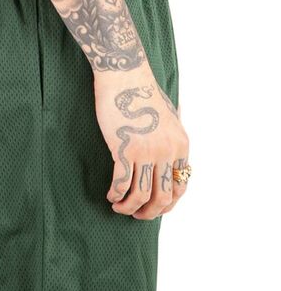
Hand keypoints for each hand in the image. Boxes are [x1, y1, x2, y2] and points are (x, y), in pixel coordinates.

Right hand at [93, 63, 189, 219]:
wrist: (126, 76)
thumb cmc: (142, 94)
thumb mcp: (168, 117)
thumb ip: (170, 139)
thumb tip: (167, 157)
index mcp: (181, 145)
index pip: (181, 186)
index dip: (168, 204)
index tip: (154, 207)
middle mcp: (167, 151)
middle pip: (163, 197)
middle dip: (149, 212)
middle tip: (136, 214)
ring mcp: (147, 151)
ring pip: (141, 195)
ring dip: (129, 208)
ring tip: (119, 206)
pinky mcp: (125, 149)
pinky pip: (122, 183)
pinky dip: (116, 194)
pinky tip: (110, 195)